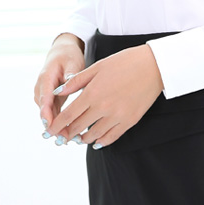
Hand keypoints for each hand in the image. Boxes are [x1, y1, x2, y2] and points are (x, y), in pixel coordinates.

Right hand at [34, 35, 85, 134]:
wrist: (61, 54)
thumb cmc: (68, 57)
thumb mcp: (71, 62)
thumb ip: (71, 74)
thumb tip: (69, 82)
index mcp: (45, 78)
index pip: (44, 97)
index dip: (46, 113)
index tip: (50, 125)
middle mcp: (41, 88)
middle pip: (44, 110)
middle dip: (52, 125)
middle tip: (62, 139)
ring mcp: (43, 95)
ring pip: (47, 114)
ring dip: (55, 127)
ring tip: (65, 141)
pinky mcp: (49, 100)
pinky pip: (52, 113)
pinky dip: (58, 123)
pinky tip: (67, 134)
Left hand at [46, 45, 164, 147]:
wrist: (153, 65)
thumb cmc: (124, 62)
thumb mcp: (97, 67)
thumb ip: (76, 81)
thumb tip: (57, 92)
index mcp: (92, 93)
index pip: (68, 115)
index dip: (56, 125)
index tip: (50, 131)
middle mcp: (103, 107)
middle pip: (78, 127)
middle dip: (66, 133)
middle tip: (61, 135)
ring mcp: (117, 116)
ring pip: (93, 135)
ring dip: (82, 138)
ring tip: (77, 137)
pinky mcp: (129, 121)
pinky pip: (111, 138)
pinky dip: (100, 142)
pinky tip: (95, 140)